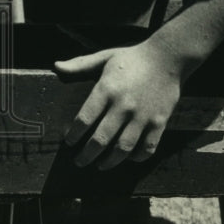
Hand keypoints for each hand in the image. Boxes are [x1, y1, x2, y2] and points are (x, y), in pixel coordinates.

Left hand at [53, 39, 185, 169]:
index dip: (74, 134)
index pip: (85, 119)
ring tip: (100, 166)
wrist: (167, 57)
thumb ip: (80, 65)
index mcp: (107, 89)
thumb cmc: (131, 58)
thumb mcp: (104, 57)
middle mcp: (123, 106)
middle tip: (79, 162)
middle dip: (87, 155)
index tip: (68, 142)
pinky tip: (128, 158)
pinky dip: (137, 158)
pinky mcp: (159, 123)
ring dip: (109, 162)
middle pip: (101, 139)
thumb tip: (55, 66)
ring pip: (123, 149)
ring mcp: (142, 116)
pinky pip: (147, 148)